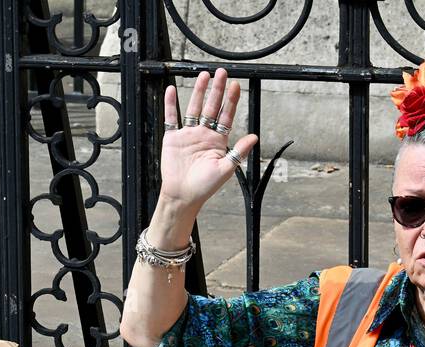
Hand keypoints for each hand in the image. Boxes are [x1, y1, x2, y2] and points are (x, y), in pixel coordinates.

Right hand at [159, 68, 259, 211]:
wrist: (183, 195)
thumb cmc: (205, 186)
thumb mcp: (226, 169)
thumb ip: (239, 152)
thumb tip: (254, 137)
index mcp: (218, 141)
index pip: (226, 116)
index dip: (231, 101)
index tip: (236, 85)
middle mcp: (204, 134)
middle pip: (211, 107)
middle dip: (217, 90)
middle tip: (222, 73)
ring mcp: (188, 134)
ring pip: (194, 108)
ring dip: (198, 92)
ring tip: (203, 76)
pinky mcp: (173, 138)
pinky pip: (171, 118)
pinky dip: (171, 104)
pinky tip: (172, 91)